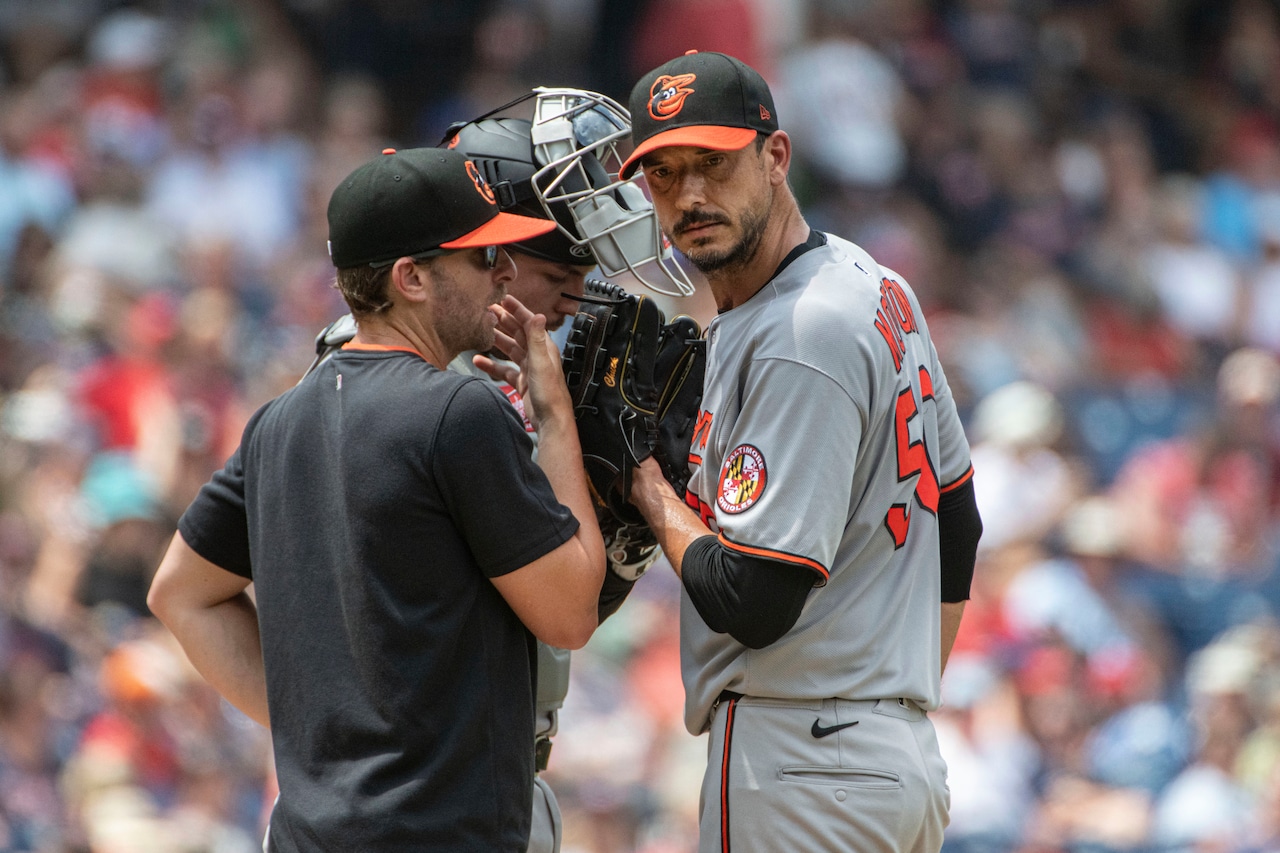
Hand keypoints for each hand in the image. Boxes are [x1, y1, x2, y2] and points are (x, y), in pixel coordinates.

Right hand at [479, 295, 570, 431]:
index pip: (529, 323)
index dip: (516, 310)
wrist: (550, 420)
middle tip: (488, 310)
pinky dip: (492, 365)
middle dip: (503, 320)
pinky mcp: (522, 382)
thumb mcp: (541, 363)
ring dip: (496, 340)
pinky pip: (504, 370)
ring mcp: (528, 369)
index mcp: (543, 348)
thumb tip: (538, 315)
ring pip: (509, 349)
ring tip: (481, 330)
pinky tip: (478, 361)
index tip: (504, 298)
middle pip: (518, 333)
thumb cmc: (549, 393)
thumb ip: (537, 339)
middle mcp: (536, 356)